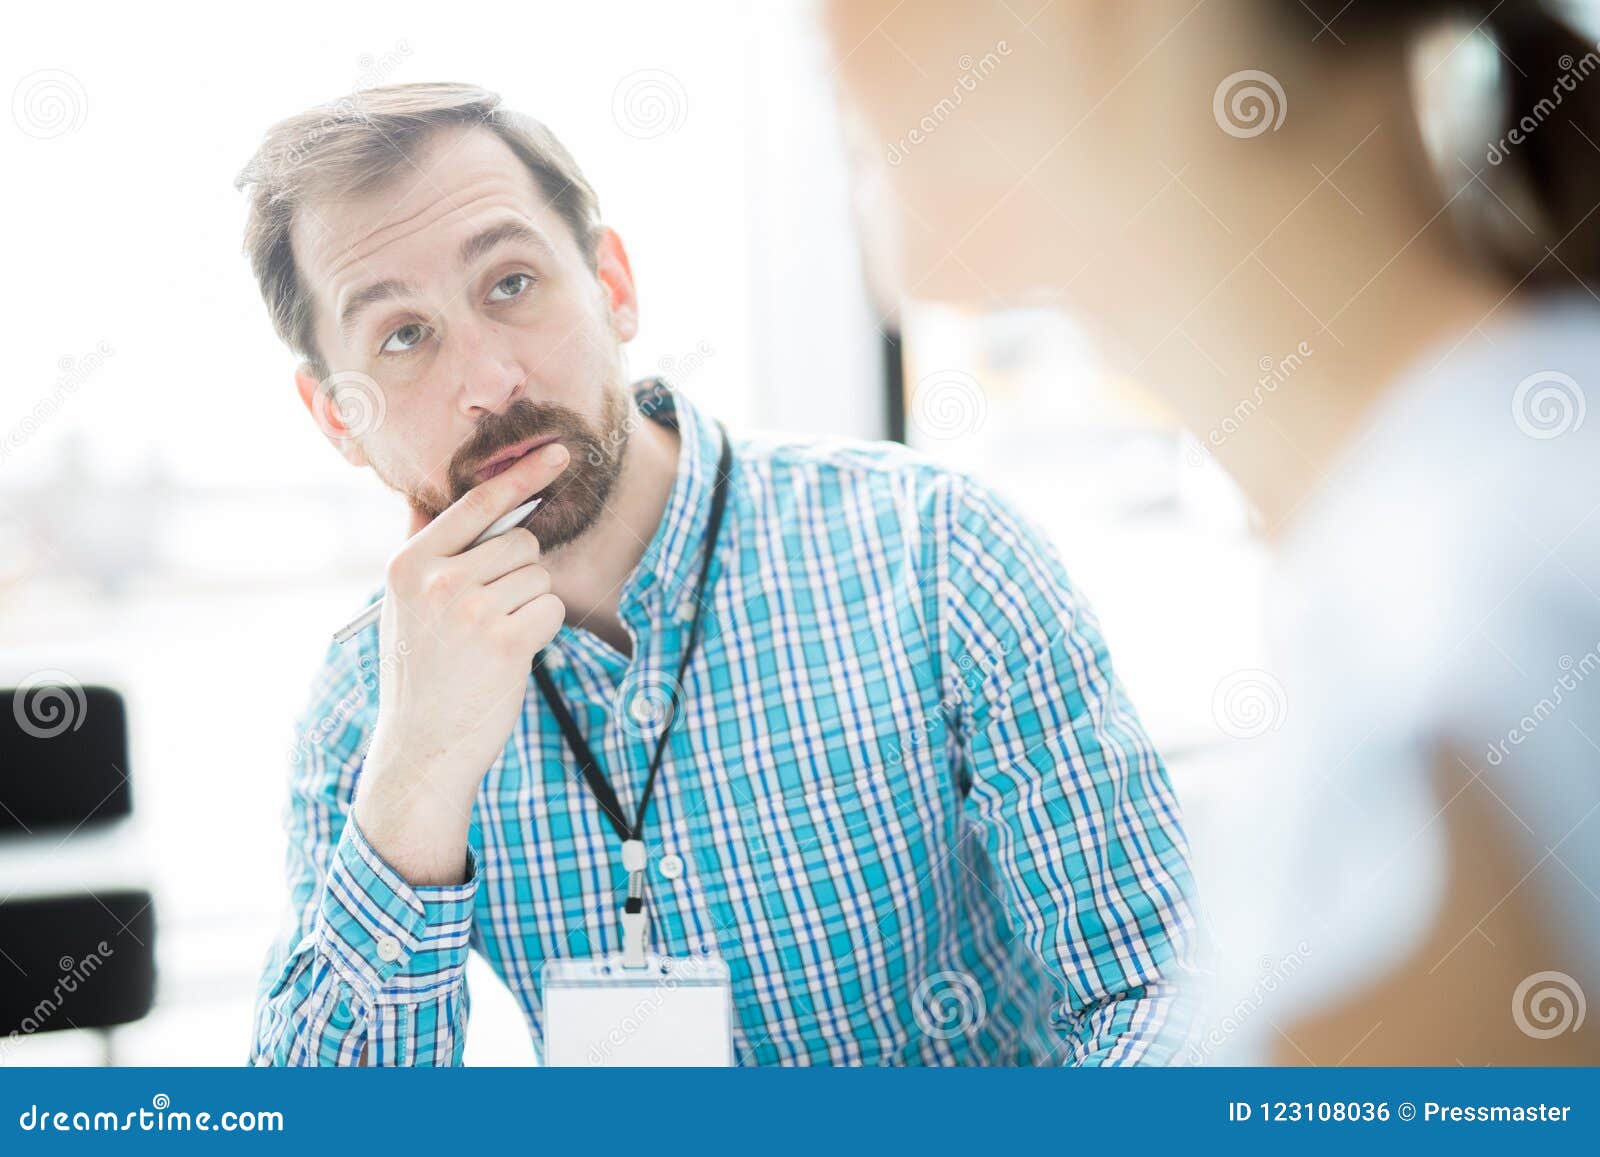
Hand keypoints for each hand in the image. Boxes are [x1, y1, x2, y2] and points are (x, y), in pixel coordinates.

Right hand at [354, 442, 569, 883]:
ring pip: (539, 575)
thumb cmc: (421, 673)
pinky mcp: (506, 640)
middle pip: (520, 542)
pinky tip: (511, 656)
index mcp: (409, 564)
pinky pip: (552, 608)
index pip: (476, 503)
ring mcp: (471, 609)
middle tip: (489, 617)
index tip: (559, 453)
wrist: (422, 747)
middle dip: (521, 573)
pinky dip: (543, 630)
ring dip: (530, 604)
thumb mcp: (404, 606)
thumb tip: (434, 496)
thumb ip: (427, 553)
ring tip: (492, 640)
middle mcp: (436, 580)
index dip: (522, 476)